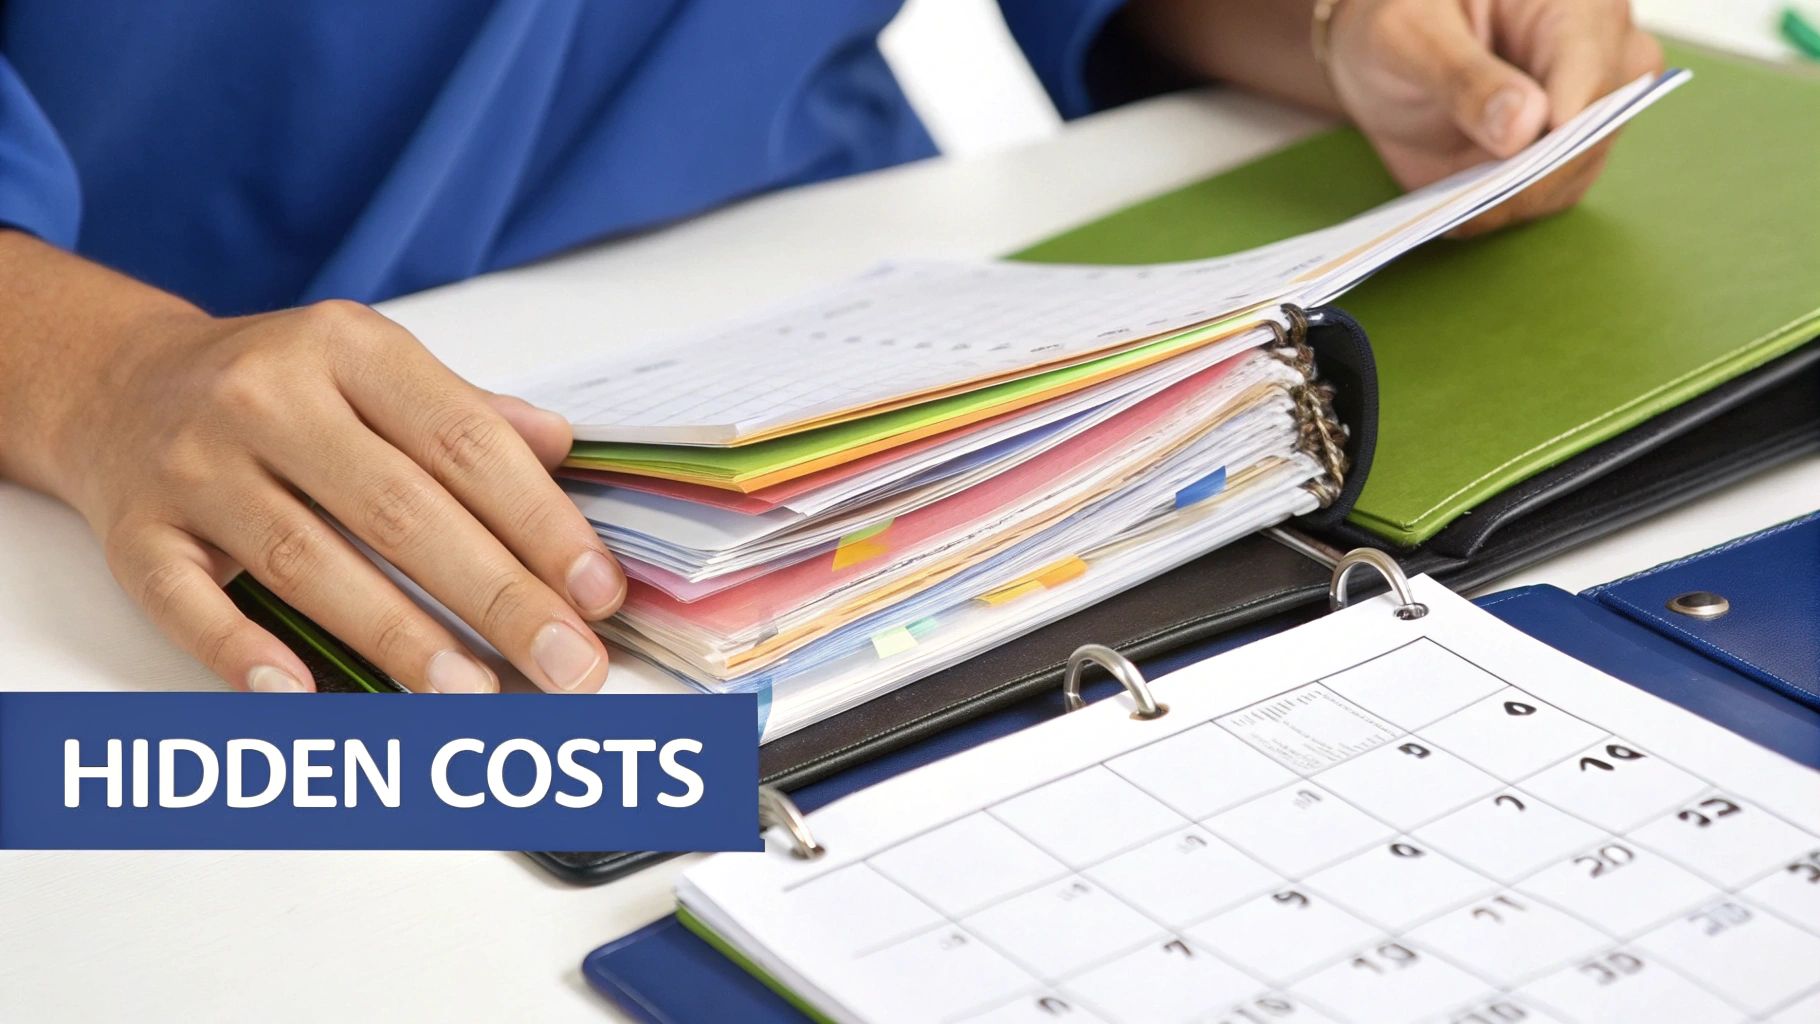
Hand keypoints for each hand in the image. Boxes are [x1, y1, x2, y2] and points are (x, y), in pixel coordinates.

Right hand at [42, 293, 623, 693]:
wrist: (117, 381)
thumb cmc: (277, 387)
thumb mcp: (374, 368)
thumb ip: (469, 415)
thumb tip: (568, 452)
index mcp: (348, 348)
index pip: (463, 442)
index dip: (540, 521)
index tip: (597, 592)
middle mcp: (267, 398)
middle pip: (399, 510)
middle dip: (497, 595)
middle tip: (566, 663)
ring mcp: (194, 466)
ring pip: (306, 561)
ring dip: (396, 635)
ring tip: (473, 693)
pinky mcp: (136, 531)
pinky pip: (187, 601)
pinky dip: (242, 651)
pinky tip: (303, 694)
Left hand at [1326, 0, 1662, 234]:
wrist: (1392, 48)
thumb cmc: (1405, 19)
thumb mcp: (1411, 35)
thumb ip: (1463, 76)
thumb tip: (1525, 128)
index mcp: (1582, 10)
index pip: (1591, 83)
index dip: (1552, 138)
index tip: (1502, 174)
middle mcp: (1605, 59)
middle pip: (1588, 141)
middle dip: (1523, 181)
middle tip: (1459, 204)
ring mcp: (1589, 113)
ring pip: (1568, 179)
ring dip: (1506, 202)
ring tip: (1447, 204)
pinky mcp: (1561, 156)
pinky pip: (1541, 198)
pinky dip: (1496, 209)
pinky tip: (1453, 207)